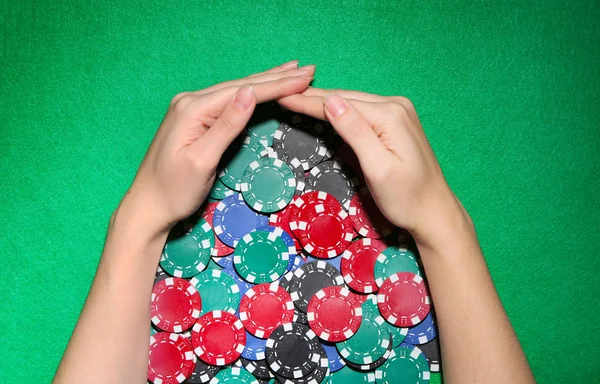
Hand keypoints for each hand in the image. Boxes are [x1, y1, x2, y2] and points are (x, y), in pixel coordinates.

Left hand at [122, 62, 314, 235]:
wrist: (147, 205)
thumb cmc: (173, 189)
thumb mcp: (202, 160)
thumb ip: (226, 125)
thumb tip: (249, 93)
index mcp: (193, 109)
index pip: (243, 92)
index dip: (276, 85)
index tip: (305, 78)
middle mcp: (190, 101)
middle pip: (240, 86)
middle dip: (276, 78)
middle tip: (308, 69)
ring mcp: (190, 108)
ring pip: (235, 90)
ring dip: (265, 82)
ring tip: (291, 71)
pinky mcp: (193, 119)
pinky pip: (227, 101)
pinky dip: (250, 93)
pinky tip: (260, 88)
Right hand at [278, 88, 467, 245]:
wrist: (434, 211)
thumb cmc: (406, 197)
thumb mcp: (378, 168)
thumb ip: (355, 132)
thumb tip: (331, 101)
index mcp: (390, 115)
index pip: (340, 103)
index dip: (308, 101)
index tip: (281, 96)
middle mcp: (396, 106)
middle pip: (346, 99)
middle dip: (313, 97)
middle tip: (281, 92)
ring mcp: (399, 112)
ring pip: (353, 103)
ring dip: (325, 101)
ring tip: (297, 97)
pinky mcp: (397, 122)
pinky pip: (363, 111)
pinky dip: (341, 110)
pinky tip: (326, 108)